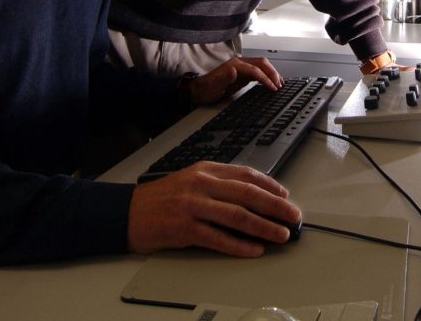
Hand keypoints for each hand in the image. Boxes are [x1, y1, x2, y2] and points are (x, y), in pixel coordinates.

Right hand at [127, 162, 300, 256]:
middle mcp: (202, 184)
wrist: (127, 212)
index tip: (286, 195)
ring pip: (238, 216)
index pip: (246, 174)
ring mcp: (193, 206)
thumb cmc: (162, 198)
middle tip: (293, 216)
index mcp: (206, 170)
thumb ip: (219, 184)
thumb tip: (254, 195)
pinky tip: (254, 250)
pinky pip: (218, 238)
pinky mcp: (184, 229)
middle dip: (276, 206)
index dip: (271, 185)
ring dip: (264, 226)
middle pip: (248, 194)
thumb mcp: (191, 179)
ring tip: (281, 234)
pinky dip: (239, 245)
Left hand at [187, 57, 281, 104]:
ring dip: (272, 73)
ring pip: (262, 66)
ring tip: (279, 83)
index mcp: (234, 65)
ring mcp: (242, 68)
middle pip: (261, 63)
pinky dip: (267, 75)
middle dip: (272, 73)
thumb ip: (224, 78)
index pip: (255, 69)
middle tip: (279, 84)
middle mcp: (239, 64)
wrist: (200, 90)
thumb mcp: (214, 86)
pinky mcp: (243, 73)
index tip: (272, 87)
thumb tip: (233, 70)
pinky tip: (271, 81)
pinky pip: (259, 71)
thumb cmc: (207, 89)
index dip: (265, 78)